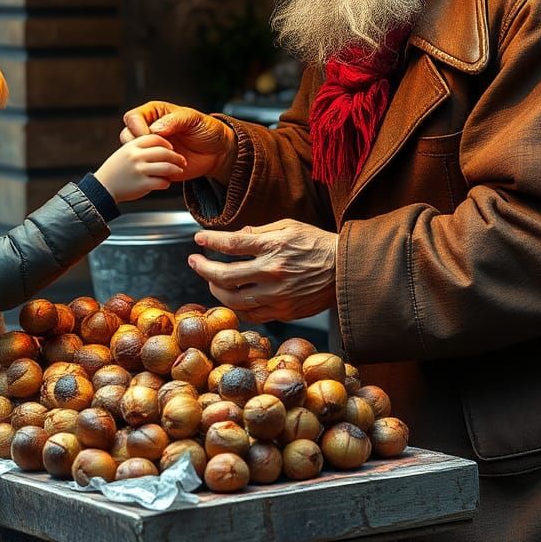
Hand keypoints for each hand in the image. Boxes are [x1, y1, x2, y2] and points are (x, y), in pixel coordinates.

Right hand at [95, 134, 186, 202]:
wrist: (102, 188)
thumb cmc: (116, 170)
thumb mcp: (125, 152)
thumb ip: (140, 147)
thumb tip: (161, 144)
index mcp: (132, 145)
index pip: (155, 138)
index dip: (166, 142)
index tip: (171, 147)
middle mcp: (135, 156)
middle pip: (164, 152)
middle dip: (176, 156)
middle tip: (182, 161)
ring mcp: (139, 170)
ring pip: (166, 167)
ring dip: (176, 169)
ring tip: (179, 171)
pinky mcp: (142, 184)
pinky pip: (162, 182)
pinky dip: (167, 183)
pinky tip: (165, 182)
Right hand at [121, 101, 235, 183]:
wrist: (217, 151)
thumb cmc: (206, 130)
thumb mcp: (192, 120)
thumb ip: (174, 121)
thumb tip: (154, 130)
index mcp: (154, 114)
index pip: (133, 118)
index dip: (137, 127)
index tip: (148, 135)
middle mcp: (149, 131)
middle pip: (127, 136)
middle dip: (140, 145)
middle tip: (159, 149)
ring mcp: (152, 150)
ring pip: (134, 154)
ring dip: (151, 158)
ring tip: (174, 158)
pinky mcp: (157, 166)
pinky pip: (145, 171)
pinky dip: (155, 172)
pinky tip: (171, 170)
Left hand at [188, 219, 337, 322]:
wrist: (346, 270)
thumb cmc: (318, 244)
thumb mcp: (290, 226)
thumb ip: (260, 231)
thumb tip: (236, 235)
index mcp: (274, 246)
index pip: (231, 244)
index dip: (210, 241)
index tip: (198, 239)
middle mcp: (272, 272)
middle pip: (224, 275)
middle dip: (203, 268)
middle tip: (194, 261)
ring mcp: (277, 295)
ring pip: (234, 299)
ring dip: (215, 290)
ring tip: (210, 281)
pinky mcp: (284, 312)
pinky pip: (251, 314)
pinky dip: (236, 307)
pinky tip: (231, 298)